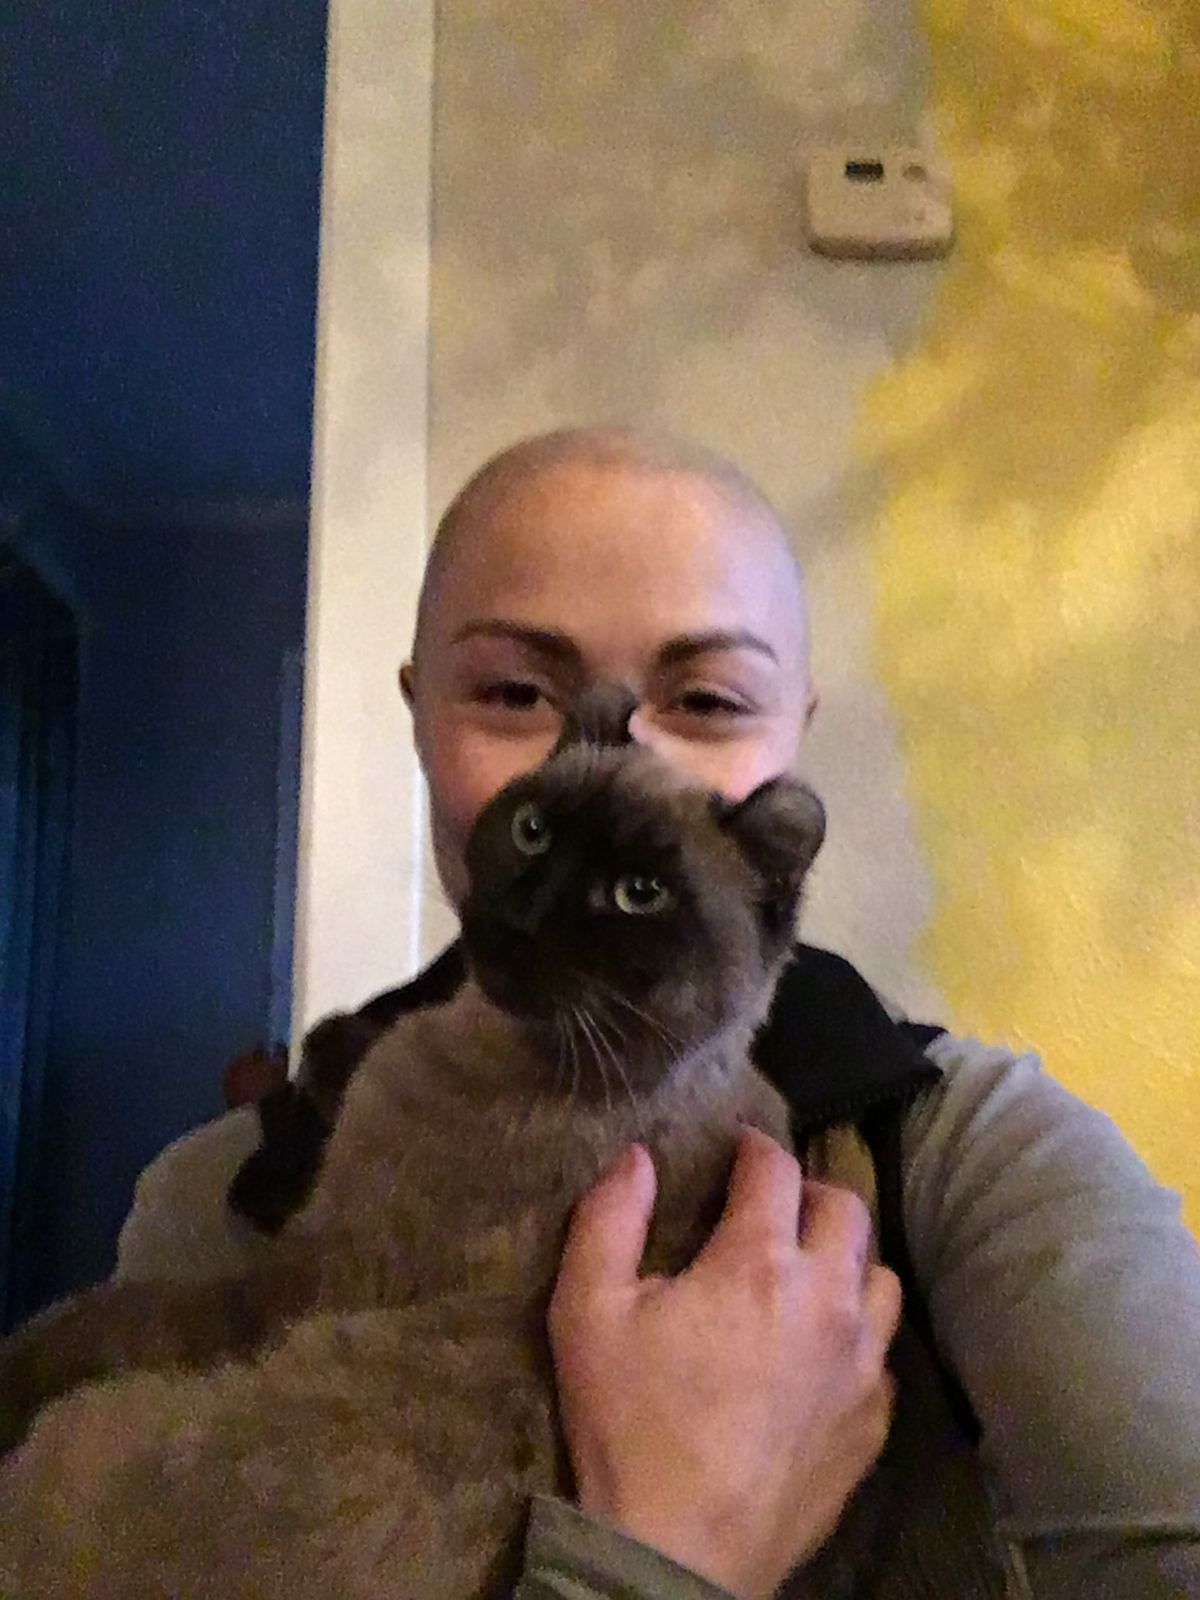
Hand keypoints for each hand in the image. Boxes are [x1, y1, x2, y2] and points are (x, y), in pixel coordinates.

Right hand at [547, 1128, 900, 1598]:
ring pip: (880, 1277)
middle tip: (772, 1206)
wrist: (677, 1553)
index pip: (776, 1170)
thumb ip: (610, 1219)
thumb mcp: (587, 1312)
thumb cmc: (628, 1425)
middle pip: (846, 1210)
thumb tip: (637, 1158)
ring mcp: (860, 1365)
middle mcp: (826, 1300)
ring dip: (846, 1259)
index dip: (755, 1147)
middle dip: (809, 1192)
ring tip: (807, 1271)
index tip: (738, 1148)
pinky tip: (823, 1349)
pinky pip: (884, 1352)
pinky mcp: (873, 1422)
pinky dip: (859, 1332)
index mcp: (758, 1263)